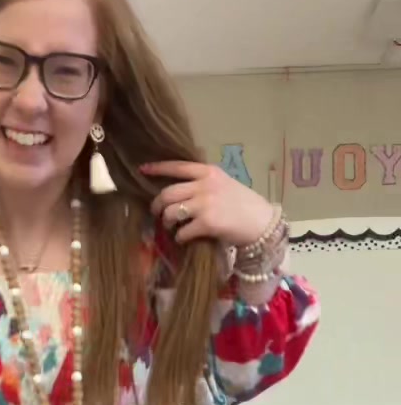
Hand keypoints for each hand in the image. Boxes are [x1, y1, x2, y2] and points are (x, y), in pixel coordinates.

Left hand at [140, 160, 274, 247]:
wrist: (261, 222)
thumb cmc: (243, 205)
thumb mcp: (224, 184)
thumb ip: (204, 183)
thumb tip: (179, 191)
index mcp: (208, 172)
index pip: (177, 166)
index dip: (157, 168)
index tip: (142, 170)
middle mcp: (205, 185)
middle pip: (167, 193)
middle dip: (157, 205)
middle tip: (157, 213)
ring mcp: (205, 204)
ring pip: (170, 212)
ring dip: (167, 222)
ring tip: (172, 227)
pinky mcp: (206, 223)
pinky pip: (182, 232)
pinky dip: (180, 237)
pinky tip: (185, 238)